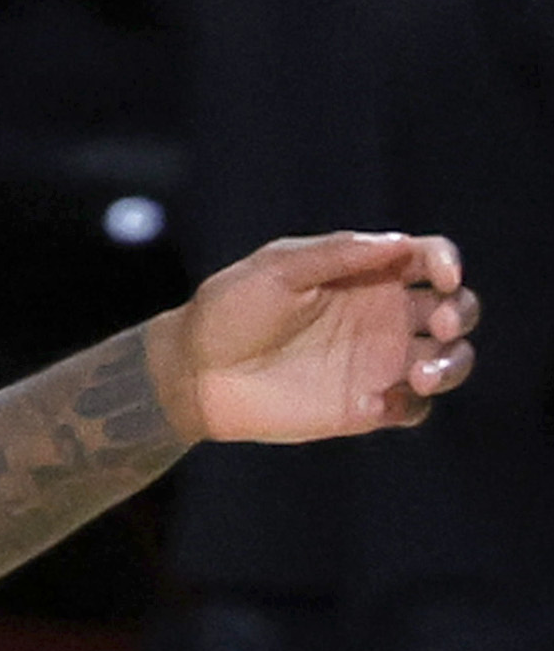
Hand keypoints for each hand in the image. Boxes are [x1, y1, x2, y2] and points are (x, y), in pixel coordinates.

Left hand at [165, 230, 474, 444]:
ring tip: (421, 375)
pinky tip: (378, 403)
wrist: (192, 373)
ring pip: (449, 359)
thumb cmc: (227, 311)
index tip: (441, 276)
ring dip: (453, 363)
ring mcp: (377, 361)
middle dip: (459, 312)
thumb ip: (335, 255)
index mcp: (363, 274)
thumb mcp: (275, 270)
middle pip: (454, 308)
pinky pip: (414, 408)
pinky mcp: (366, 405)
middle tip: (436, 324)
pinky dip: (412, 404)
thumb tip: (398, 242)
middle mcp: (380, 315)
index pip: (426, 259)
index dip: (446, 262)